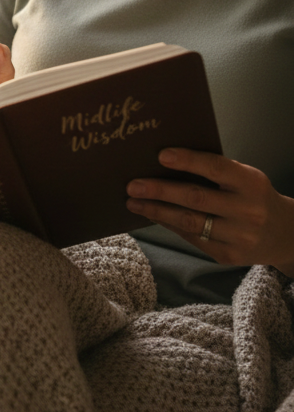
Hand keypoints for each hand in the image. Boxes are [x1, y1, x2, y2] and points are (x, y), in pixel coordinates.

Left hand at [126, 148, 293, 273]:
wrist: (286, 235)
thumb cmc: (253, 197)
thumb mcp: (244, 178)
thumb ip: (214, 171)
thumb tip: (164, 161)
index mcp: (251, 183)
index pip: (216, 168)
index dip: (188, 161)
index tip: (161, 155)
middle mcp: (248, 210)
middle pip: (196, 198)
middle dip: (160, 191)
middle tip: (132, 185)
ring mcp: (239, 236)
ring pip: (189, 222)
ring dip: (156, 211)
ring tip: (133, 201)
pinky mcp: (227, 255)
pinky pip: (191, 237)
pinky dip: (168, 224)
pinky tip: (152, 215)